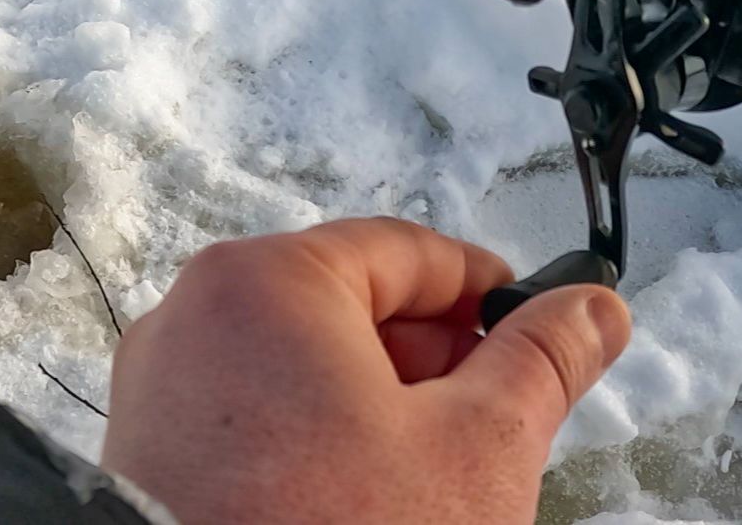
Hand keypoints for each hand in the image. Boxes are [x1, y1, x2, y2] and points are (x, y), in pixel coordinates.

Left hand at [101, 218, 630, 523]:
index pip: (402, 249)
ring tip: (428, 469)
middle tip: (495, 409)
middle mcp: (195, 316)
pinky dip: (312, 433)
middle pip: (346, 302)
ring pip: (298, 362)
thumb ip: (541, 364)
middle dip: (430, 355)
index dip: (482, 288)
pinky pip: (251, 409)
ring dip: (374, 401)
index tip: (532, 319)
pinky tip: (357, 492)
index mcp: (265, 282)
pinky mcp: (151, 448)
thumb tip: (590, 312)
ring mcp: (162, 385)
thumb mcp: (475, 448)